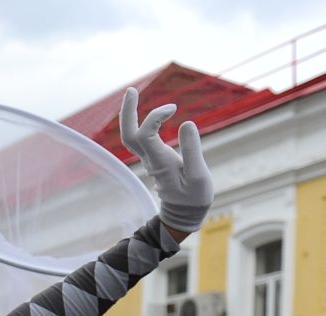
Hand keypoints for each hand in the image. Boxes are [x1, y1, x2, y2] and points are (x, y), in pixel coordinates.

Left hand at [119, 87, 212, 235]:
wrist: (183, 215)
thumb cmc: (193, 197)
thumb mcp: (198, 175)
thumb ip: (192, 150)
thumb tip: (186, 123)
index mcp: (159, 162)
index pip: (146, 134)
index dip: (155, 116)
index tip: (173, 109)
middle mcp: (150, 159)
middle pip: (128, 135)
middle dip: (127, 112)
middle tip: (131, 90)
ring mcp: (149, 159)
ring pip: (131, 137)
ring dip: (130, 115)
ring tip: (134, 94)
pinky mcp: (154, 159)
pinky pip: (140, 138)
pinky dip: (141, 123)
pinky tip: (150, 113)